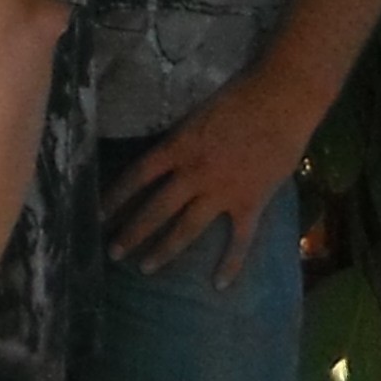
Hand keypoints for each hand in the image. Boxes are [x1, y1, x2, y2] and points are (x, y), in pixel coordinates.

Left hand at [102, 68, 321, 285]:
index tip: (98, 215)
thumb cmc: (239, 96)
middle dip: (132, 233)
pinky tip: (218, 284)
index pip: (137, 176)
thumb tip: (167, 159)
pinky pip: (239, 240)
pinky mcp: (251, 202)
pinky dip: (230, 264)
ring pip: (186, 229)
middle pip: (155, 209)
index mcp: (178, 147)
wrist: (282, 98)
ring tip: (145, 268)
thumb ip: (182, 141)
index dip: (115, 197)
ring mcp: (222, 191)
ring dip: (164, 250)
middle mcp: (194, 173)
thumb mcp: (197, 114)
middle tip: (113, 253)